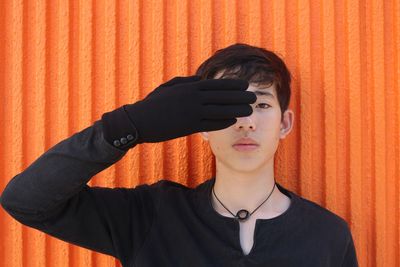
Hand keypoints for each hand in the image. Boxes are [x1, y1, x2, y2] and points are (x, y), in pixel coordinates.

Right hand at [123, 75, 256, 143]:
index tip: (245, 85)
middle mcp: (193, 98)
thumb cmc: (154, 103)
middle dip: (240, 97)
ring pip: (219, 110)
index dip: (232, 85)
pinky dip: (223, 122)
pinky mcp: (189, 126)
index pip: (216, 84)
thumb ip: (187, 82)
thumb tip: (201, 79)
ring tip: (250, 110)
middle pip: (222, 97)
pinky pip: (210, 123)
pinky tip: (234, 121)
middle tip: (254, 97)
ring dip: (236, 110)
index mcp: (189, 87)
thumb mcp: (170, 87)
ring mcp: (192, 112)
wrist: (139, 121)